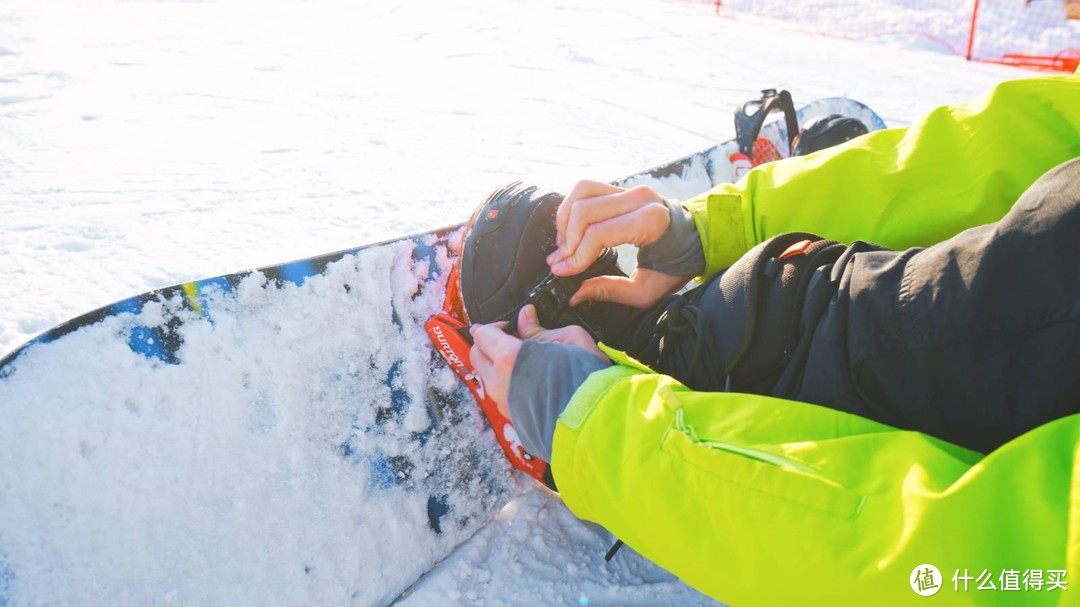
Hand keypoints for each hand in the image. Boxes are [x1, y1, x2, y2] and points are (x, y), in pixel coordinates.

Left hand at [470, 305, 607, 418]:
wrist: (596, 417)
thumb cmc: (584, 375)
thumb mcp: (567, 338)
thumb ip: (539, 329)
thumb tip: (525, 316)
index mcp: (508, 357)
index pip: (482, 335)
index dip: (493, 326)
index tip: (508, 326)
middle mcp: (498, 382)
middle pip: (476, 356)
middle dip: (487, 345)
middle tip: (509, 341)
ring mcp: (503, 403)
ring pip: (486, 377)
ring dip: (496, 366)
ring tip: (522, 362)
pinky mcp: (512, 418)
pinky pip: (500, 395)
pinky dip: (507, 384)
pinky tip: (528, 381)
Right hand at [545, 180, 691, 308]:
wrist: (694, 241)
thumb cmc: (673, 268)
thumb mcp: (646, 291)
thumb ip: (610, 291)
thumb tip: (575, 294)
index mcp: (651, 222)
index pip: (598, 234)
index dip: (575, 255)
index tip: (561, 271)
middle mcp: (640, 198)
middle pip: (584, 210)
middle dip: (566, 239)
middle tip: (560, 262)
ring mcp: (631, 188)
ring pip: (582, 191)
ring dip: (565, 219)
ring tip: (563, 244)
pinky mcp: (624, 187)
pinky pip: (588, 188)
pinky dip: (573, 207)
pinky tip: (571, 230)